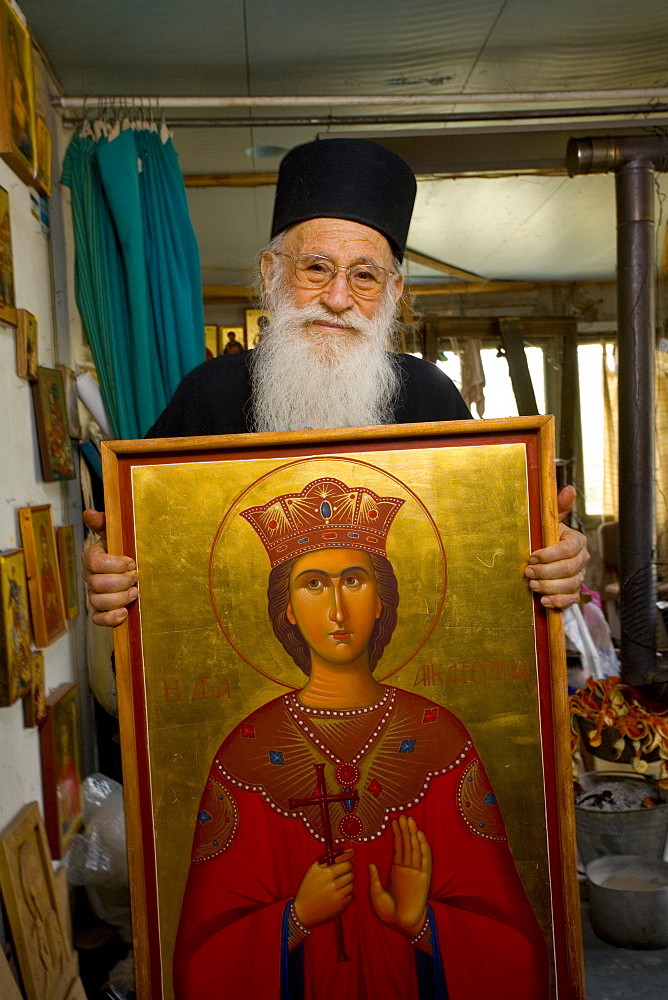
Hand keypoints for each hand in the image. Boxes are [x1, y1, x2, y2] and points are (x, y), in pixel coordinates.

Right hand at [81, 510, 137, 626]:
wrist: (135, 567)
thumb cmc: (124, 548)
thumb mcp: (117, 533)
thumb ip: (104, 523)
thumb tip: (89, 513)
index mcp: (91, 557)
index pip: (95, 562)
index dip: (115, 564)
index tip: (131, 562)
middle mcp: (90, 577)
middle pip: (97, 584)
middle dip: (121, 581)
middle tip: (137, 577)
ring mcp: (94, 594)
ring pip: (98, 602)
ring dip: (120, 598)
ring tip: (135, 592)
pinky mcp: (101, 610)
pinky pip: (98, 619)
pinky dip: (110, 618)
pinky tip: (124, 613)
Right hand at [293, 847, 353, 928]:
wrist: (304, 911)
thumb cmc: (309, 887)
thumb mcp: (316, 869)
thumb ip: (334, 856)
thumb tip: (351, 850)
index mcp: (327, 873)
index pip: (347, 864)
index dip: (345, 864)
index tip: (341, 867)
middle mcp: (334, 885)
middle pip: (351, 874)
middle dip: (345, 874)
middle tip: (336, 878)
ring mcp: (338, 897)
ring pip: (352, 885)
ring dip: (346, 885)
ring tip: (335, 887)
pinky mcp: (342, 906)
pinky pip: (351, 896)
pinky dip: (345, 895)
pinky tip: (335, 896)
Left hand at [368, 816, 431, 936]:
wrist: (401, 925)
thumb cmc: (389, 913)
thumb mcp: (376, 894)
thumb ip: (374, 879)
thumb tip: (370, 864)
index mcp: (396, 871)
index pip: (397, 848)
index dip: (396, 835)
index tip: (394, 822)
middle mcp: (407, 869)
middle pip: (406, 845)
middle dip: (404, 830)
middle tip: (402, 815)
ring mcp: (416, 872)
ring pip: (415, 848)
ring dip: (412, 834)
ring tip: (409, 820)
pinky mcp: (424, 878)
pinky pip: (425, 859)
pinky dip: (423, 847)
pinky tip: (419, 835)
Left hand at [524, 486, 589, 608]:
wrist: (543, 559)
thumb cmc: (545, 537)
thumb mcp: (548, 522)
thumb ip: (558, 507)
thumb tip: (568, 489)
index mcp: (576, 541)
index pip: (569, 549)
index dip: (551, 554)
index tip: (532, 556)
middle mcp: (581, 560)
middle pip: (570, 569)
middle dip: (546, 571)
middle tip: (528, 572)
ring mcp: (579, 577)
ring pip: (571, 585)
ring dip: (549, 586)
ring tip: (532, 584)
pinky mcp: (573, 593)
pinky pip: (571, 600)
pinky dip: (557, 601)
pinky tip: (543, 600)